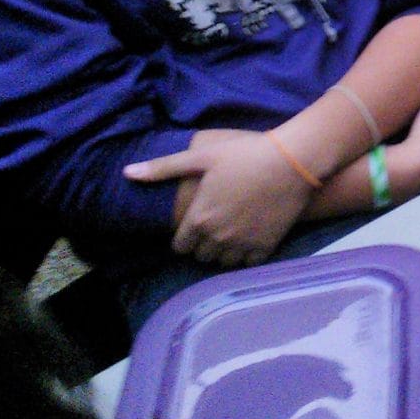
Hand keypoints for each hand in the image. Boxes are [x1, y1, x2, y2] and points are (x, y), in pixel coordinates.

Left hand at [124, 130, 312, 266]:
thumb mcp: (202, 156)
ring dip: (223, 252)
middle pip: (201, 257)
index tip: (194, 225)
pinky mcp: (266, 246)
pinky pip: (248, 263)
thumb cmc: (245, 154)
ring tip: (231, 232)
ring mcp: (243, 244)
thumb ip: (163, 168)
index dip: (184, 237)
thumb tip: (127, 173)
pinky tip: (250, 236)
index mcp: (199, 219)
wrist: (292, 162)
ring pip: (224, 263)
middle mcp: (218, 238)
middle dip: (203, 244)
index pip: (180, 246)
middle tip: (213, 225)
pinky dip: (247, 254)